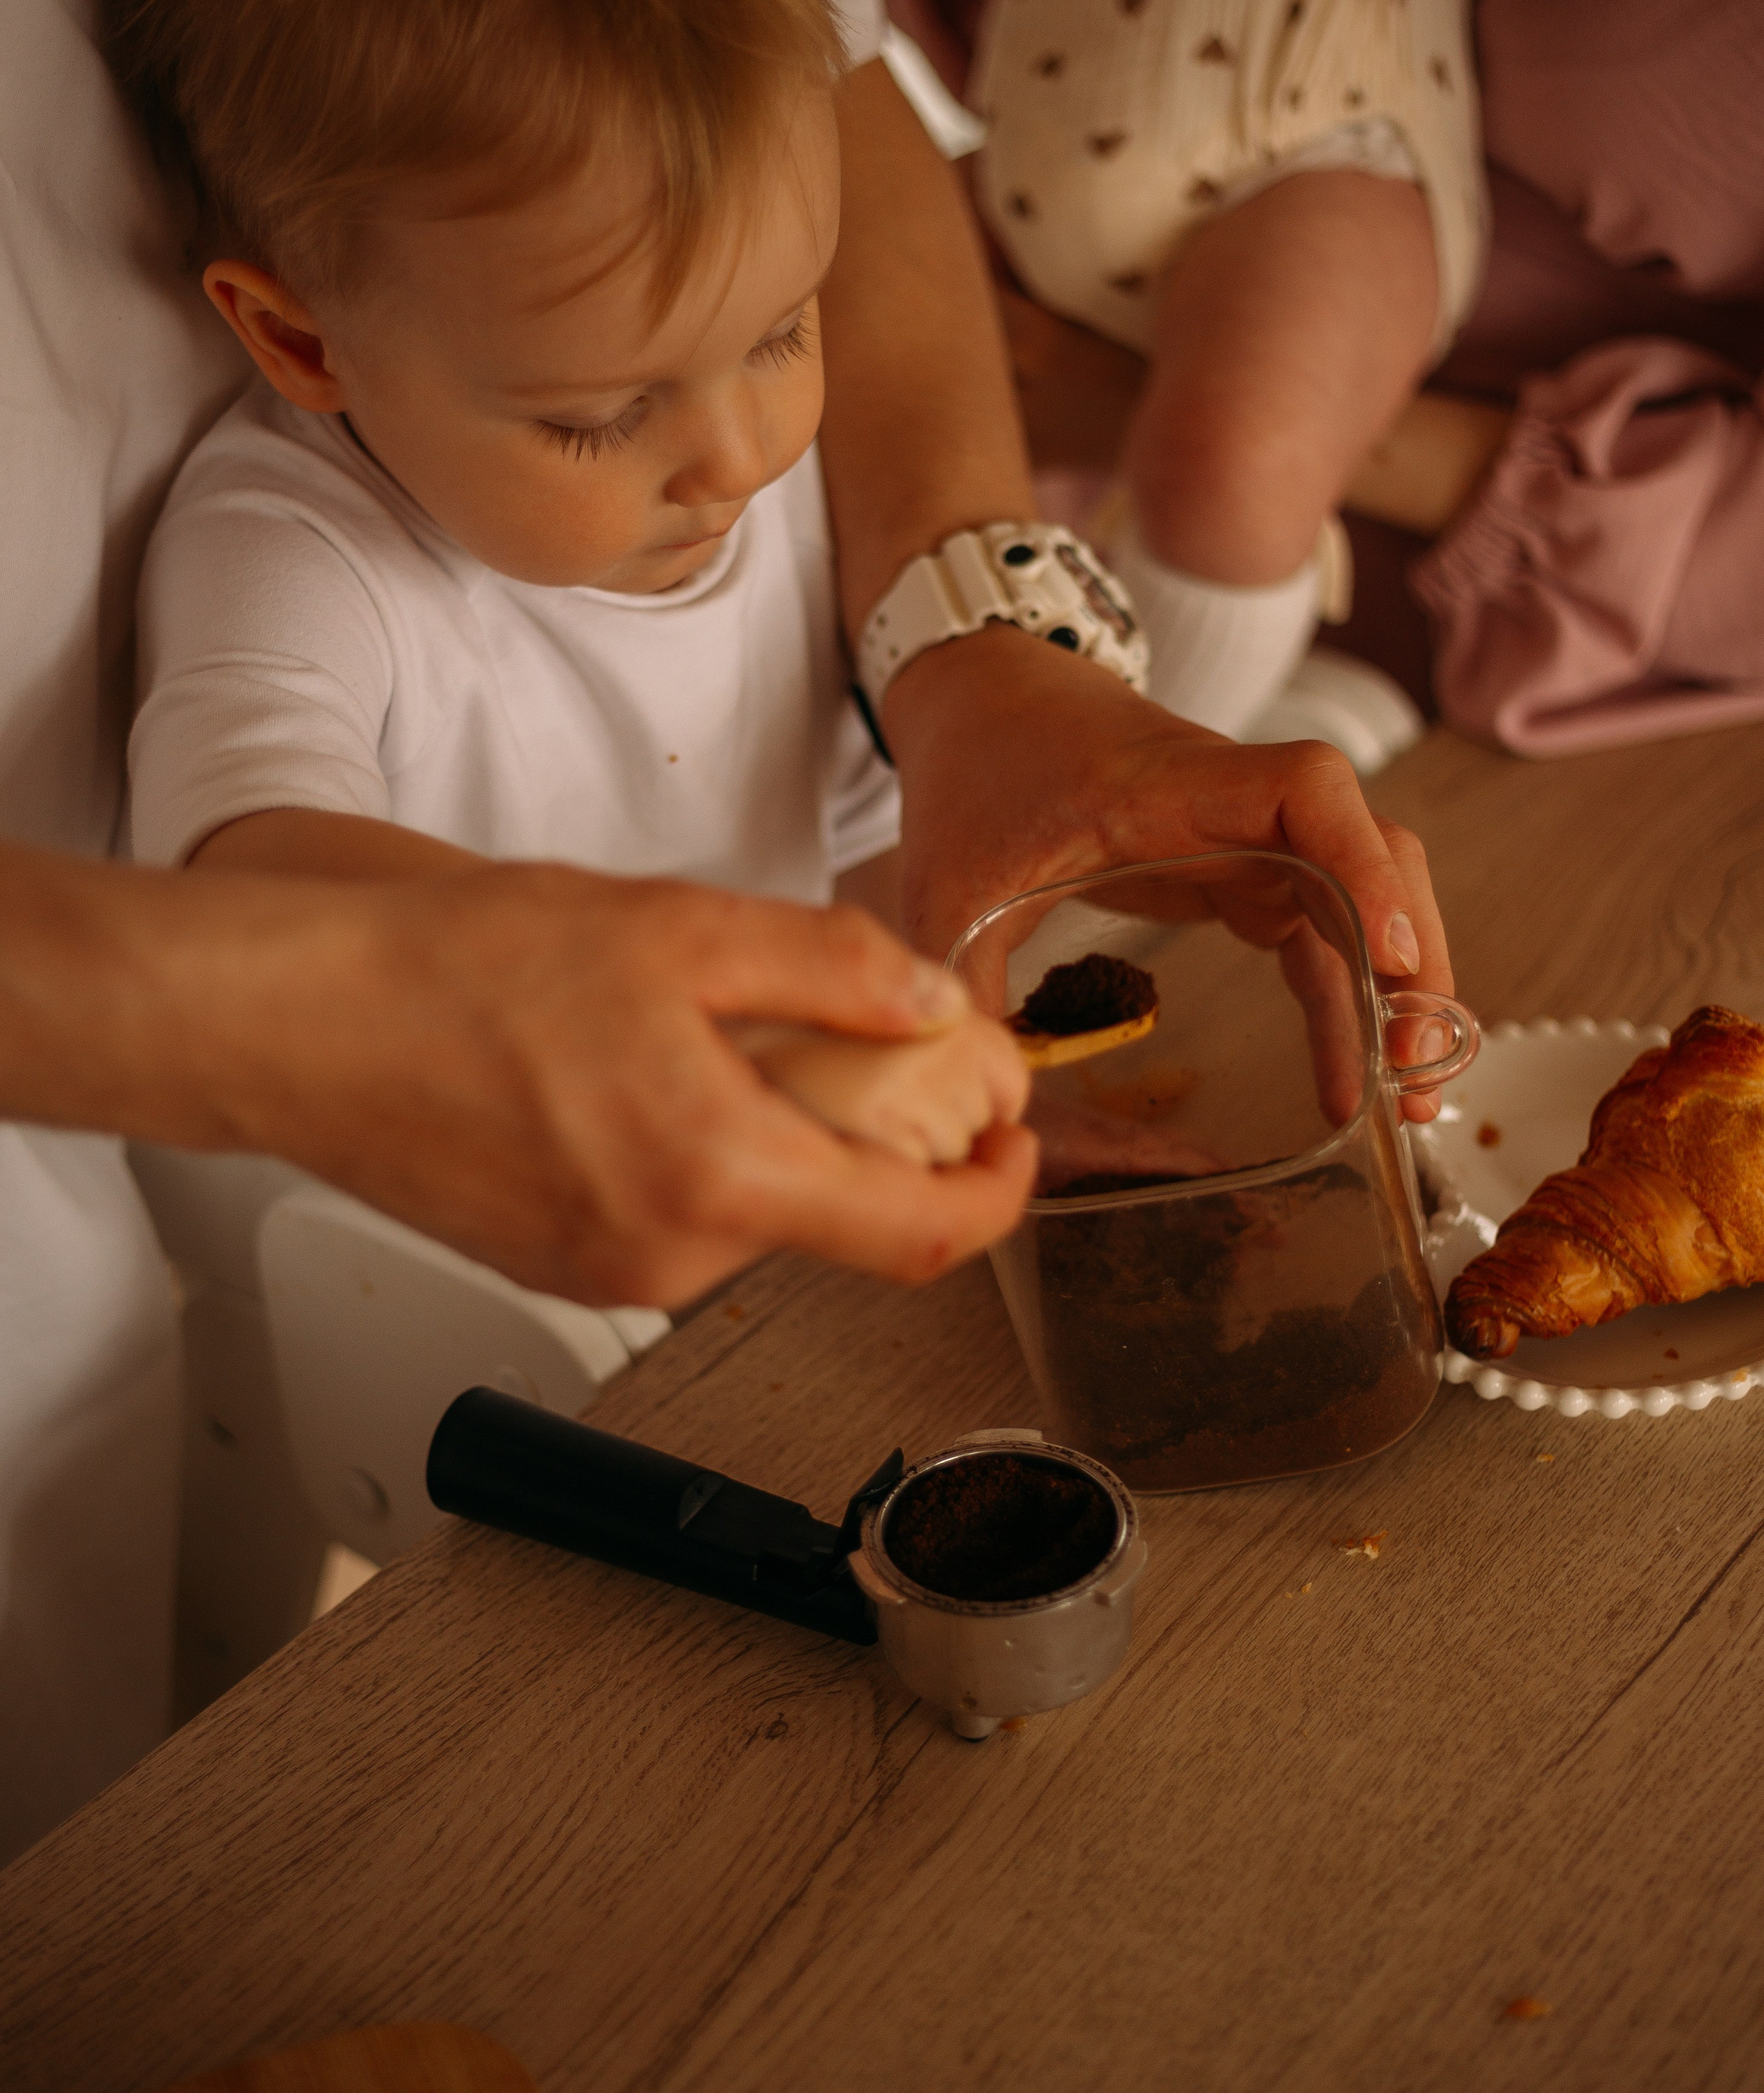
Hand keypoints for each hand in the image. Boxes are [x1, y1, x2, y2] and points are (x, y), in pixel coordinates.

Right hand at [0, 846, 1036, 1307]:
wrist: (302, 1022)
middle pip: (839, 1218)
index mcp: (718, 1179)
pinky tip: (654, 1067)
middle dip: (883, 1133)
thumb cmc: (459, 970)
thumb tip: (932, 1006)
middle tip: (874, 1033)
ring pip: (758, 1213)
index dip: (999, 1194)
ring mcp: (609, 1276)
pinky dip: (710, 1152)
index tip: (1019, 1137)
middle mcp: (671, 1259)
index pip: (920, 1236)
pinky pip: (683, 1218)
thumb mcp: (680, 929)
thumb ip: (829, 969)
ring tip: (728, 1027)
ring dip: (785, 1134)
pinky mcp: (560, 1266)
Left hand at [880, 623, 1453, 1121]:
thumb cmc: (975, 769)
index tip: (1386, 953)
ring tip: (1410, 1098)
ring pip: (1363, 900)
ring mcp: (1248, 836)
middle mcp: (1235, 805)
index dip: (1363, 863)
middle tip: (1415, 1070)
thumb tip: (981, 1097)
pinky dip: (1344, 1000)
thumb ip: (959, 978)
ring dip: (1396, 991)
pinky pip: (1318, 933)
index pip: (1307, 790)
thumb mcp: (943, 881)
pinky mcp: (1240, 869)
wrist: (982, 696)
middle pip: (1372, 854)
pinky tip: (1351, 1079)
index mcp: (1172, 787)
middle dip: (1411, 958)